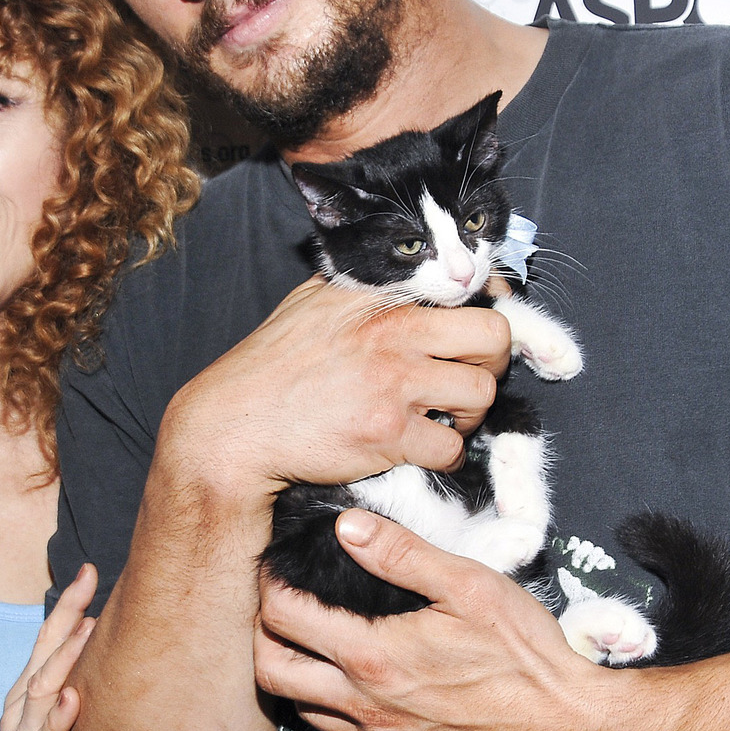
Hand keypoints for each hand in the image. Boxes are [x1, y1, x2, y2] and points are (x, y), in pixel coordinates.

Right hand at [0, 564, 97, 730]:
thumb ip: (73, 697)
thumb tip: (112, 657)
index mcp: (28, 699)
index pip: (47, 642)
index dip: (66, 606)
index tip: (89, 571)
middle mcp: (21, 713)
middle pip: (43, 654)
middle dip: (65, 615)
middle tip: (89, 578)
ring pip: (42, 692)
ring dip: (63, 658)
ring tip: (85, 627)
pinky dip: (59, 719)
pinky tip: (73, 698)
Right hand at [163, 276, 511, 498]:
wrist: (235, 427)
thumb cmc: (270, 367)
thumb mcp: (311, 302)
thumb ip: (360, 286)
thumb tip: (400, 275)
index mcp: (377, 294)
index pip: (463, 283)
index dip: (489, 304)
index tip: (482, 327)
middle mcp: (392, 331)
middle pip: (494, 336)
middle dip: (494, 361)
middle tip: (473, 375)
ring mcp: (394, 383)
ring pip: (482, 394)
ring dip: (472, 413)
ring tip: (447, 416)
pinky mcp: (390, 434)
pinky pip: (452, 446)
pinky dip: (444, 455)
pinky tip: (422, 450)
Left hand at [253, 511, 627, 730]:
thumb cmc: (525, 656)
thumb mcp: (469, 586)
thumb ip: (402, 554)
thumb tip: (347, 527)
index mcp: (372, 658)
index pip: (283, 620)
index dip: (269, 587)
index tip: (275, 567)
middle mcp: (364, 707)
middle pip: (271, 674)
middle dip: (262, 635)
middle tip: (278, 606)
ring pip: (302, 711)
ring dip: (295, 675)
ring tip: (312, 641)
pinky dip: (333, 708)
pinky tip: (357, 682)